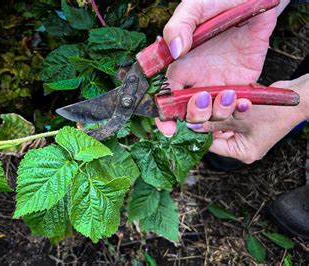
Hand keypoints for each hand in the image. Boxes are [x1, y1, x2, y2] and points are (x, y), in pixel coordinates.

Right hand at [156, 0, 287, 135]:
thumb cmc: (218, 0)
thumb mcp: (194, 8)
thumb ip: (178, 27)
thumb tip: (174, 51)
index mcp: (179, 66)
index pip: (165, 96)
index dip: (163, 116)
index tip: (166, 128)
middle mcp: (197, 79)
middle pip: (189, 112)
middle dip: (194, 115)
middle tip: (201, 98)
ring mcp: (220, 83)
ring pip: (214, 114)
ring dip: (218, 112)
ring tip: (229, 94)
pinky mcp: (243, 83)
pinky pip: (239, 106)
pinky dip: (241, 110)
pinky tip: (244, 101)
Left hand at [186, 74, 308, 163]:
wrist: (299, 96)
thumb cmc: (275, 111)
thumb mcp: (240, 117)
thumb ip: (214, 122)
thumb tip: (191, 126)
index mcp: (242, 153)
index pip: (211, 145)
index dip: (199, 131)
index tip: (188, 118)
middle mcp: (242, 146)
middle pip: (214, 134)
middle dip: (208, 119)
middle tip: (199, 105)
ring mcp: (245, 134)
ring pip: (220, 123)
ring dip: (216, 111)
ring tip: (211, 99)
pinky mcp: (246, 121)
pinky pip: (229, 116)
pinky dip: (225, 108)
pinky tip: (221, 98)